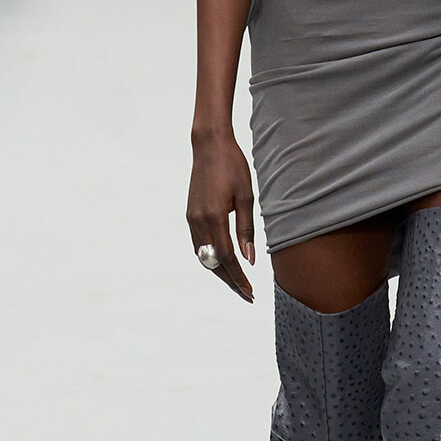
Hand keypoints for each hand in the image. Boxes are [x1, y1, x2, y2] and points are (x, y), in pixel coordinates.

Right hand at [187, 128, 255, 302]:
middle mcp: (199, 222)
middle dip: (230, 281)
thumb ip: (246, 229)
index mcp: (215, 218)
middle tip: (247, 295)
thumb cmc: (233, 166)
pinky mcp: (190, 214)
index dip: (239, 278)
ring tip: (237, 282)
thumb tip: (250, 259)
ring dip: (219, 272)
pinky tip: (223, 262)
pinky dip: (210, 258)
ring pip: (204, 256)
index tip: (250, 292)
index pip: (228, 259)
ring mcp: (191, 219)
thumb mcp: (246, 197)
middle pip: (214, 263)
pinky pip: (198, 245)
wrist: (209, 145)